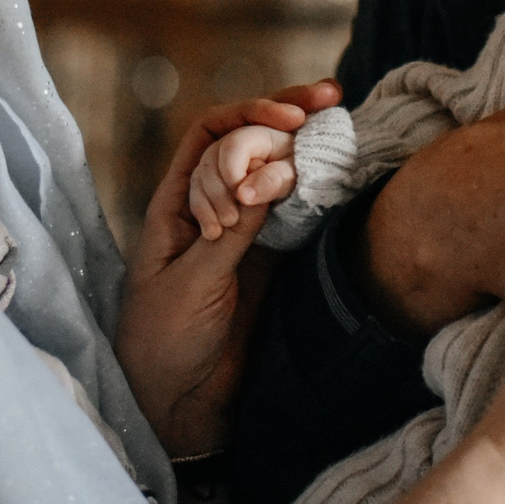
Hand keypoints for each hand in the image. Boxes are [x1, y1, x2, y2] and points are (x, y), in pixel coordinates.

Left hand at [117, 80, 342, 456]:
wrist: (180, 405)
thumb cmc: (165, 342)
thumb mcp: (195, 281)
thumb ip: (237, 229)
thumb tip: (276, 172)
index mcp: (176, 204)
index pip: (211, 135)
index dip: (249, 115)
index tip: (290, 121)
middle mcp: (212, 207)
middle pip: (248, 143)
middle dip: (285, 116)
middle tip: (330, 98)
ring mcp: (246, 232)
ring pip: (276, 174)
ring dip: (306, 148)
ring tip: (338, 128)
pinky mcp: (273, 260)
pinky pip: (297, 214)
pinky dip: (317, 191)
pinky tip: (339, 175)